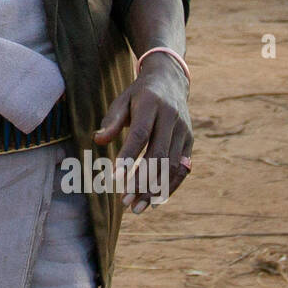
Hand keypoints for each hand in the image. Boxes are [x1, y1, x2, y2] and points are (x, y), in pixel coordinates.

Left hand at [93, 53, 192, 211]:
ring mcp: (184, 130)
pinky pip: (182, 168)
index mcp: (152, 104)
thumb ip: (111, 120)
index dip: (129, 156)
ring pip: (172, 165)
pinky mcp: (190, 141)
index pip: (140, 133)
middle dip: (142, 180)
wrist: (170, 80)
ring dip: (155, 189)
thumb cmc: (138, 94)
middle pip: (158, 154)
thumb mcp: (122, 99)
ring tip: (137, 207)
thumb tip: (98, 140)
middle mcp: (172, 117)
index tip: (115, 177)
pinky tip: (155, 201)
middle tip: (124, 202)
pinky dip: (170, 186)